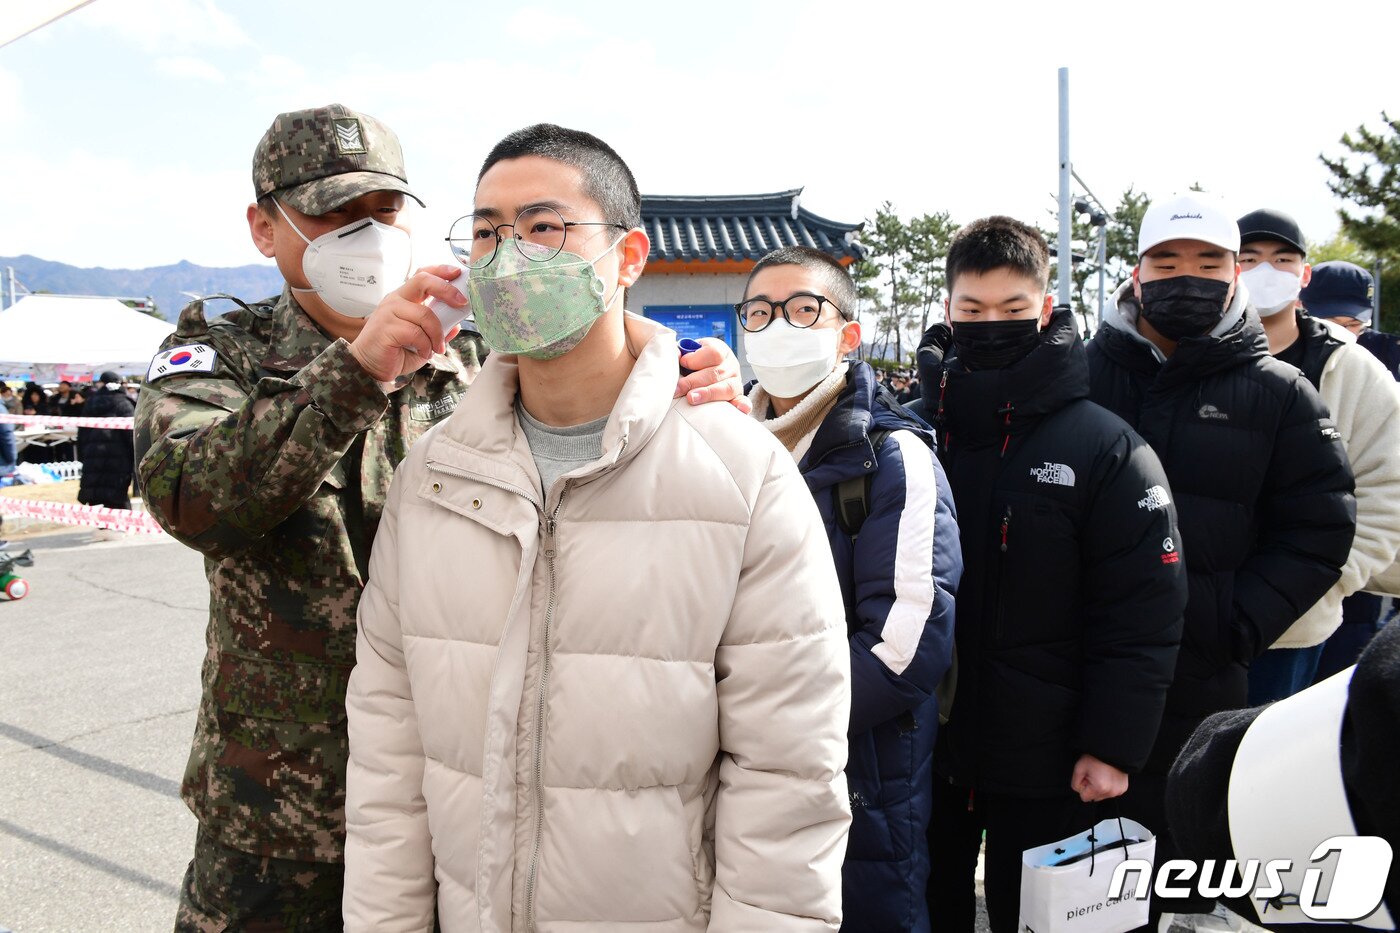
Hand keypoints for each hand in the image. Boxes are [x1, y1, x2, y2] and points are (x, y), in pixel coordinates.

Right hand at [348, 265, 465, 382]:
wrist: (369, 367)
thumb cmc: (394, 351)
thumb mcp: (423, 340)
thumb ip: (438, 330)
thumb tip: (456, 324)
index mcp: (404, 298)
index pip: (422, 275)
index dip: (440, 271)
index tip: (458, 273)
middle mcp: (396, 300)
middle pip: (422, 281)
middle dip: (446, 289)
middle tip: (461, 303)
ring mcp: (389, 312)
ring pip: (425, 314)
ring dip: (437, 334)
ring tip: (436, 348)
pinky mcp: (386, 327)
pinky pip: (416, 332)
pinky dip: (426, 345)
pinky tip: (424, 353)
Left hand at [676, 337, 749, 412]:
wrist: (702, 372)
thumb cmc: (693, 362)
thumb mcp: (688, 352)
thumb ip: (681, 352)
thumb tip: (675, 355)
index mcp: (720, 351)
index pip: (714, 353)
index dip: (696, 359)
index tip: (682, 363)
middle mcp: (731, 366)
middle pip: (718, 372)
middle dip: (695, 381)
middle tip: (678, 389)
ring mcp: (735, 382)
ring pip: (727, 387)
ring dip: (708, 394)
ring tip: (692, 399)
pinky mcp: (736, 397)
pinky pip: (742, 401)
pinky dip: (742, 405)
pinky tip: (741, 410)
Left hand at [1070, 754, 1128, 802]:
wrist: (1111, 750)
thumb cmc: (1095, 757)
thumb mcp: (1079, 768)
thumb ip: (1075, 783)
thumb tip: (1080, 791)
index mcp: (1099, 788)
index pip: (1084, 798)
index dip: (1083, 787)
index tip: (1086, 777)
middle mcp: (1111, 792)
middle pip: (1094, 798)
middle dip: (1091, 788)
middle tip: (1094, 774)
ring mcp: (1118, 791)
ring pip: (1102, 796)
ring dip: (1100, 788)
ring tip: (1101, 774)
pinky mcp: (1123, 788)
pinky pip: (1111, 792)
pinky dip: (1108, 786)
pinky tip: (1108, 776)